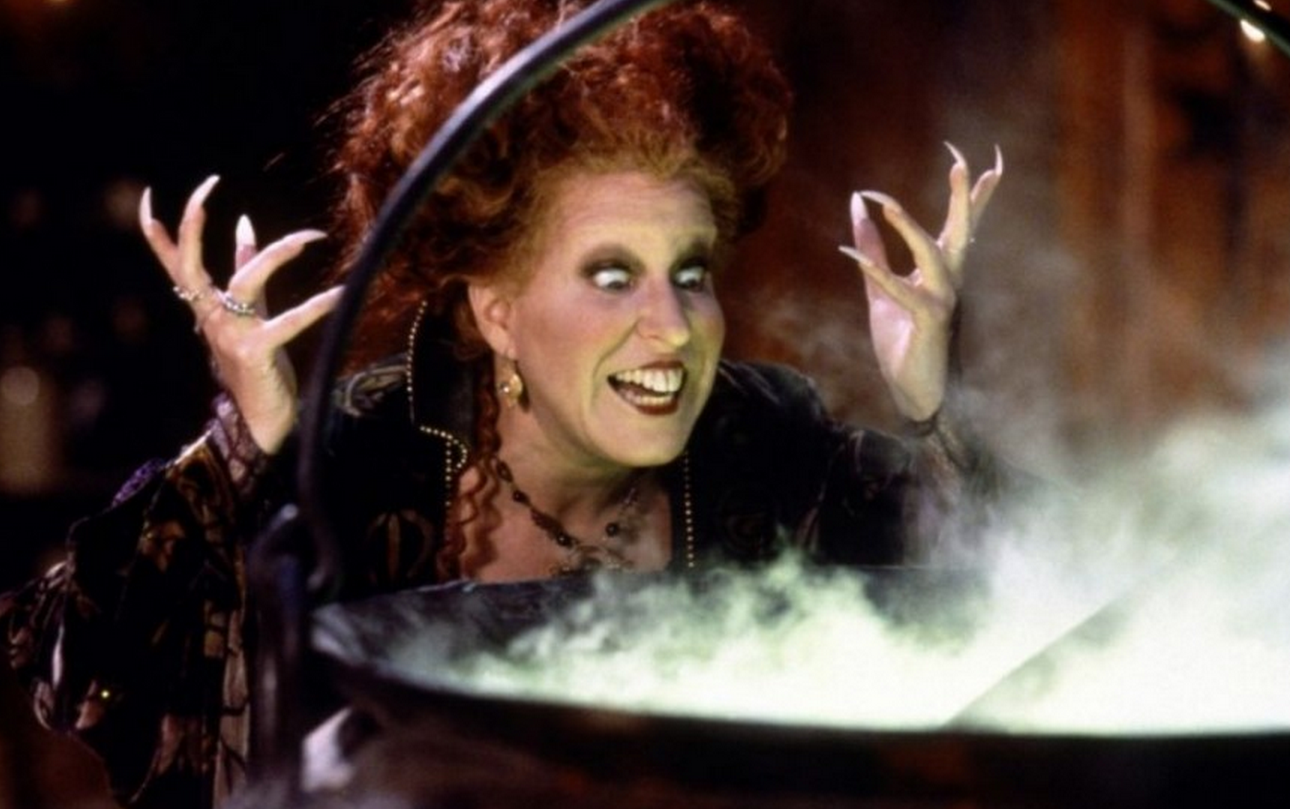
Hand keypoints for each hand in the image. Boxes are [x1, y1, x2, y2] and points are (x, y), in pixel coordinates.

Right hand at [139, 175, 342, 453]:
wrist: (263, 419)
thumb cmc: (257, 362)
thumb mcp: (250, 311)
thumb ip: (246, 268)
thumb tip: (245, 225)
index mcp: (204, 307)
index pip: (172, 262)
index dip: (157, 231)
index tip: (146, 195)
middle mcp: (209, 318)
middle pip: (189, 263)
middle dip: (192, 222)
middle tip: (208, 186)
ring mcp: (229, 335)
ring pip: (245, 281)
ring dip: (277, 255)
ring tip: (309, 237)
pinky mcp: (256, 353)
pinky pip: (289, 322)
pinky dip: (318, 306)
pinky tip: (341, 294)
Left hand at [840, 143, 1002, 421]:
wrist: (911, 389)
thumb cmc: (902, 339)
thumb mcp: (878, 288)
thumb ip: (871, 248)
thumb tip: (858, 206)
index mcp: (942, 271)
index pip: (958, 225)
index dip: (969, 194)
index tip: (972, 159)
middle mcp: (949, 281)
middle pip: (961, 232)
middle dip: (963, 197)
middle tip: (962, 162)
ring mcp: (943, 301)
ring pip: (934, 257)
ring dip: (910, 230)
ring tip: (887, 205)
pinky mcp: (928, 323)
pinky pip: (905, 293)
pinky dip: (880, 274)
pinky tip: (853, 256)